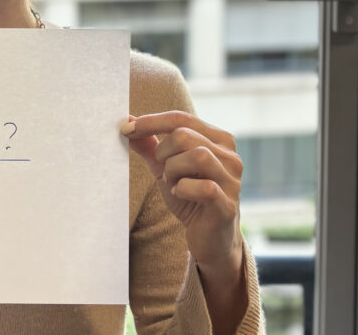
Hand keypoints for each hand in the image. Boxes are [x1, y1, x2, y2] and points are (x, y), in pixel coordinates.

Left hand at [121, 111, 243, 275]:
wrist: (209, 238)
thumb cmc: (189, 196)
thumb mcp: (166, 167)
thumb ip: (149, 145)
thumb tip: (126, 122)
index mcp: (218, 140)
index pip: (181, 119)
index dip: (151, 122)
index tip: (126, 129)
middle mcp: (230, 156)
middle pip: (185, 135)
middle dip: (163, 152)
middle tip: (163, 170)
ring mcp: (232, 180)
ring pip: (197, 156)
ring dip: (173, 169)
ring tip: (172, 182)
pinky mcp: (227, 205)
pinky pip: (203, 187)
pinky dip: (183, 189)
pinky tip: (179, 194)